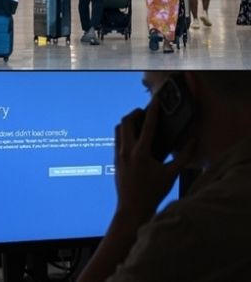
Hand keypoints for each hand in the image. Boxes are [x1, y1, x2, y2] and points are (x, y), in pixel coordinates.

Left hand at [114, 99, 195, 221]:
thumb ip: (183, 157)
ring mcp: (118, 154)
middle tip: (146, 111)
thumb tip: (193, 141)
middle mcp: (126, 151)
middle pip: (125, 121)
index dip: (152, 110)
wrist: (132, 208)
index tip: (155, 100)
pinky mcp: (115, 159)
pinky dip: (124, 132)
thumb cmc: (153, 192)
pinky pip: (116, 139)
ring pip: (118, 129)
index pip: (147, 125)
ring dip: (127, 121)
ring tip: (139, 121)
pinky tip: (134, 136)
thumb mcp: (171, 174)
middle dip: (135, 113)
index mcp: (140, 153)